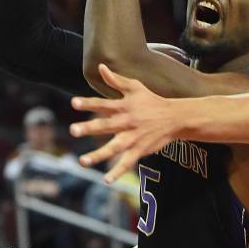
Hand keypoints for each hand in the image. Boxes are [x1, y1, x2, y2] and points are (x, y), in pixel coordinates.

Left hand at [70, 64, 177, 182]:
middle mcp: (128, 122)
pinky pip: (128, 162)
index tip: (73, 103)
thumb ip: (116, 80)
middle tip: (73, 130)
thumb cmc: (151, 100)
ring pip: (114, 147)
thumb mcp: (136, 87)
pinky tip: (106, 179)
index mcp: (125, 106)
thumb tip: (101, 67)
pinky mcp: (139, 149)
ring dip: (99, 154)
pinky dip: (118, 171)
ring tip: (83, 161)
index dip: (89, 103)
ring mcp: (134, 137)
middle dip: (90, 128)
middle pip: (107, 125)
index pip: (104, 104)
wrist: (175, 117)